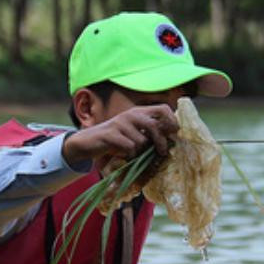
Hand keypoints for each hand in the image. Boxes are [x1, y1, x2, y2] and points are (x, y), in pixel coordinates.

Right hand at [62, 104, 177, 167]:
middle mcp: (131, 114)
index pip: (163, 108)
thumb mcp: (134, 131)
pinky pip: (129, 147)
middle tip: (162, 152)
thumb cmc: (116, 138)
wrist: (89, 141)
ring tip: (133, 153)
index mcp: (139, 111)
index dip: (172, 120)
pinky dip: (129, 155)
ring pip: (142, 141)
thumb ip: (149, 132)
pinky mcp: (111, 134)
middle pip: (154, 126)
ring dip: (140, 151)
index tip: (174, 134)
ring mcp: (120, 123)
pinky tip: (124, 155)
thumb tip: (171, 138)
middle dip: (160, 141)